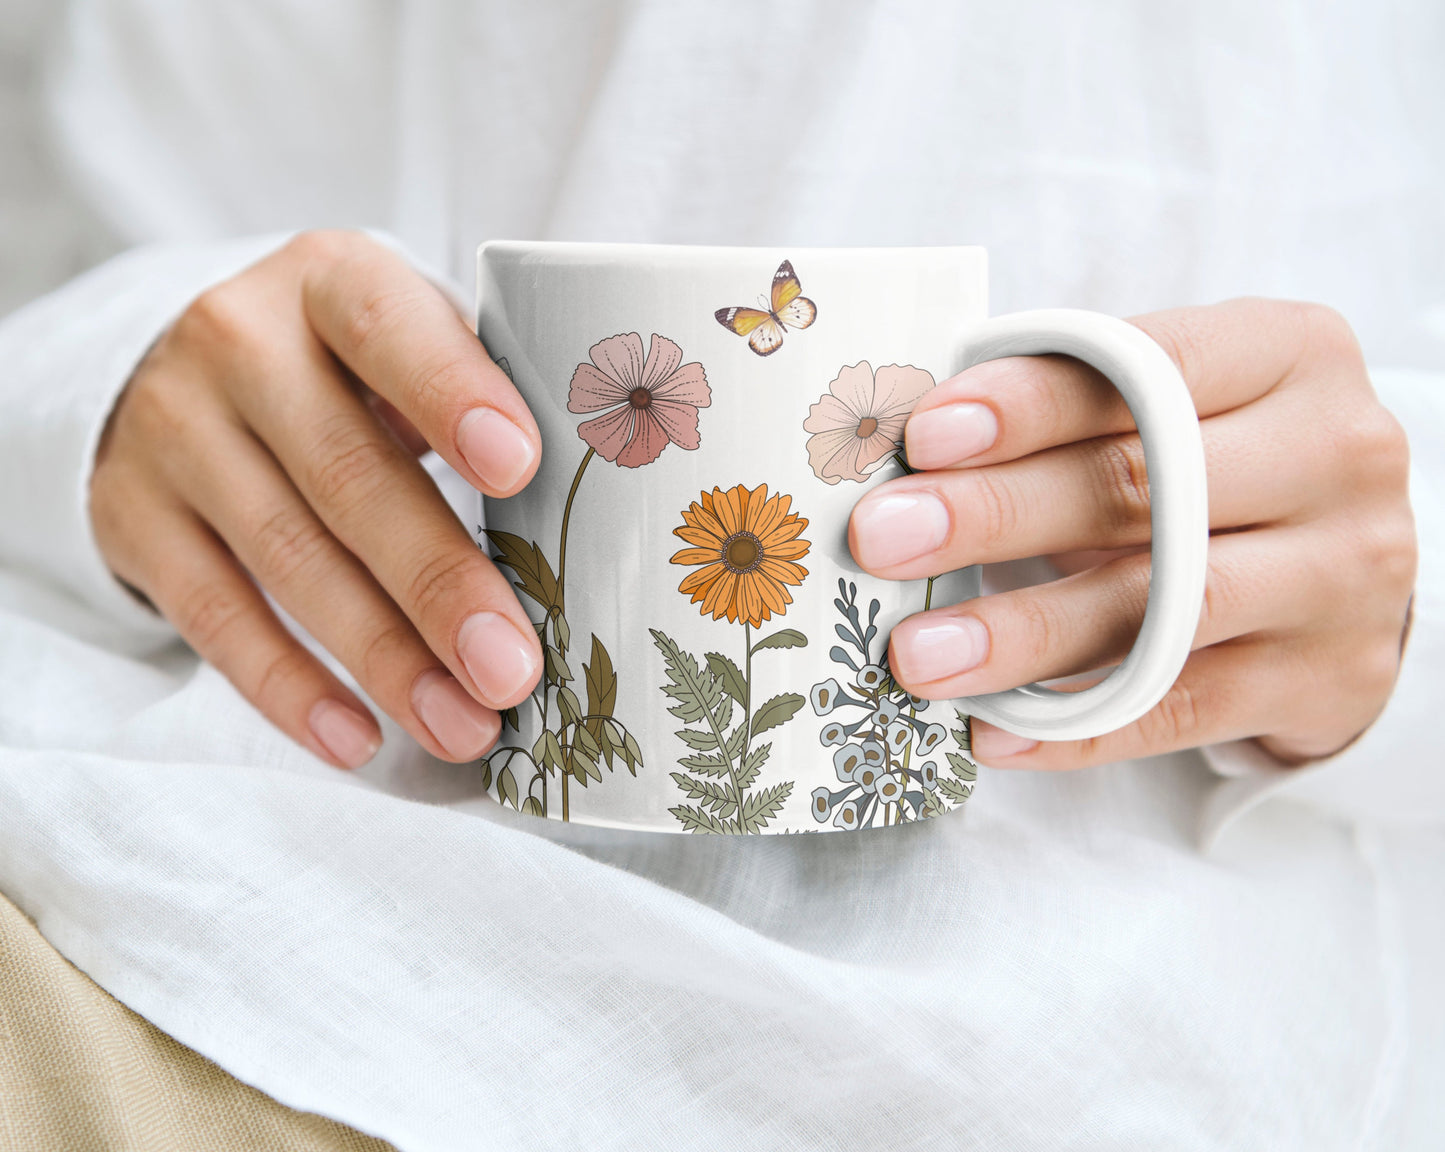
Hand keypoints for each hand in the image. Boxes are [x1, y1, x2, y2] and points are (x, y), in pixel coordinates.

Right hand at [91, 231, 544, 768]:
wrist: (182, 373)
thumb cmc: (352, 368)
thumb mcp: (408, 340)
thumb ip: (485, 394)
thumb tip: (616, 512)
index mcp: (330, 281)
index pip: (387, 326)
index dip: (453, 394)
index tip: (521, 471)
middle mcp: (239, 342)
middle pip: (346, 474)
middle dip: (436, 583)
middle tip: (512, 670)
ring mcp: (176, 431)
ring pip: (286, 557)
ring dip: (383, 658)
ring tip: (463, 727)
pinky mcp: (135, 517)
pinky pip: (212, 617)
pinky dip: (289, 688)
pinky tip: (358, 738)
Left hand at [849, 299, 1416, 767]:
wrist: (1347, 566)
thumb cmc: (1217, 461)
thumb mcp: (1172, 404)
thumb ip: (1072, 407)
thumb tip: (908, 457)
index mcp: (1287, 352)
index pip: (1149, 367)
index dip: (1031, 404)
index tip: (925, 436)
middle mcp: (1335, 453)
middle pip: (1148, 485)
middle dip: (998, 514)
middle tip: (884, 540)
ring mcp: (1344, 573)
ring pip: (1166, 608)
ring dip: (1025, 633)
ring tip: (920, 656)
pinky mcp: (1327, 677)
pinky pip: (1183, 710)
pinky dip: (1079, 729)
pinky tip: (991, 731)